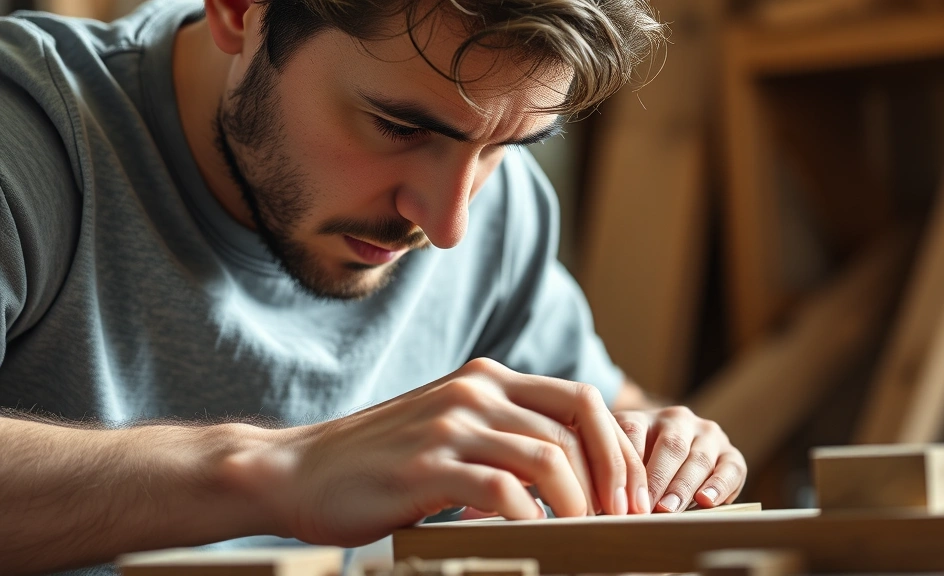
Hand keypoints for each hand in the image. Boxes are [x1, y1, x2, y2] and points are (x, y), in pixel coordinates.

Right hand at [221, 358, 647, 547]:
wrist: (298, 470)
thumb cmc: (379, 461)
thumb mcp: (448, 427)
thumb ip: (501, 432)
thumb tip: (569, 469)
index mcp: (487, 379)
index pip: (581, 399)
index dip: (617, 447)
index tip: (630, 494)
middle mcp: (476, 390)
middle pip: (579, 424)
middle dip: (614, 477)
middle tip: (624, 521)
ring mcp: (452, 423)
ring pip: (550, 457)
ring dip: (580, 504)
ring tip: (587, 536)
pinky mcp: (429, 465)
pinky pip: (505, 490)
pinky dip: (532, 519)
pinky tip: (534, 538)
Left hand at [614, 407, 746, 511]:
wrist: (674, 463)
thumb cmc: (636, 468)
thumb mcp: (619, 461)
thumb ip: (612, 472)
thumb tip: (598, 502)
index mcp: (644, 417)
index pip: (633, 431)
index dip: (627, 464)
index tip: (619, 494)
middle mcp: (677, 419)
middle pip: (670, 446)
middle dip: (657, 480)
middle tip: (646, 508)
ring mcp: (707, 434)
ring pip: (699, 458)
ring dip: (683, 486)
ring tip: (670, 510)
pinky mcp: (731, 453)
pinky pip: (730, 468)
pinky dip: (719, 485)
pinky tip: (706, 501)